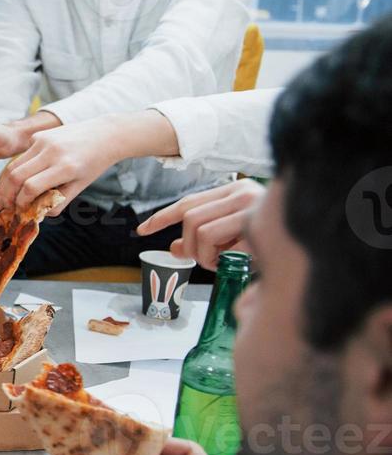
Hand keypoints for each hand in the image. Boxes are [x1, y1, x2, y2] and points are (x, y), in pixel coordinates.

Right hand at [0, 119, 124, 211]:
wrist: (104, 134)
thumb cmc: (93, 164)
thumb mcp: (80, 187)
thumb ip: (58, 202)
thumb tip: (36, 215)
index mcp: (65, 167)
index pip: (31, 187)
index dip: (21, 202)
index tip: (19, 211)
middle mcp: (52, 152)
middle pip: (15, 175)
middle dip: (5, 194)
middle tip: (2, 206)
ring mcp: (43, 141)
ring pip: (13, 165)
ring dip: (5, 183)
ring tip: (3, 197)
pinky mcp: (38, 135)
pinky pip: (21, 156)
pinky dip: (18, 169)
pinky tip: (23, 177)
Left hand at [137, 180, 264, 269]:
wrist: (312, 251)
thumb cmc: (273, 246)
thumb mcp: (232, 240)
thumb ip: (202, 240)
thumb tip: (172, 247)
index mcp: (235, 192)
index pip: (188, 202)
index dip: (161, 217)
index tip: (141, 230)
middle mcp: (242, 193)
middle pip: (189, 218)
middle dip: (188, 246)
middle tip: (203, 260)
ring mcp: (250, 207)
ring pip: (199, 232)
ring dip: (203, 256)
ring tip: (222, 262)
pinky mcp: (256, 225)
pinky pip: (217, 245)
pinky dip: (218, 260)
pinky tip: (236, 262)